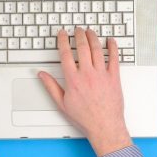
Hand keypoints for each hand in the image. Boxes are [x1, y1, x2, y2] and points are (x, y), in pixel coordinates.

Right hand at [38, 28, 131, 156]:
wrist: (104, 126)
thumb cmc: (85, 118)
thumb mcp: (62, 104)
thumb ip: (51, 87)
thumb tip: (42, 75)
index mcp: (73, 80)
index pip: (65, 54)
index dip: (63, 41)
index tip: (62, 34)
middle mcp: (87, 74)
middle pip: (82, 48)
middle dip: (78, 35)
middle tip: (77, 29)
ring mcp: (102, 75)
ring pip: (97, 50)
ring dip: (93, 37)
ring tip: (90, 31)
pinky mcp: (114, 78)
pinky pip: (114, 58)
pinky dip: (113, 47)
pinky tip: (111, 41)